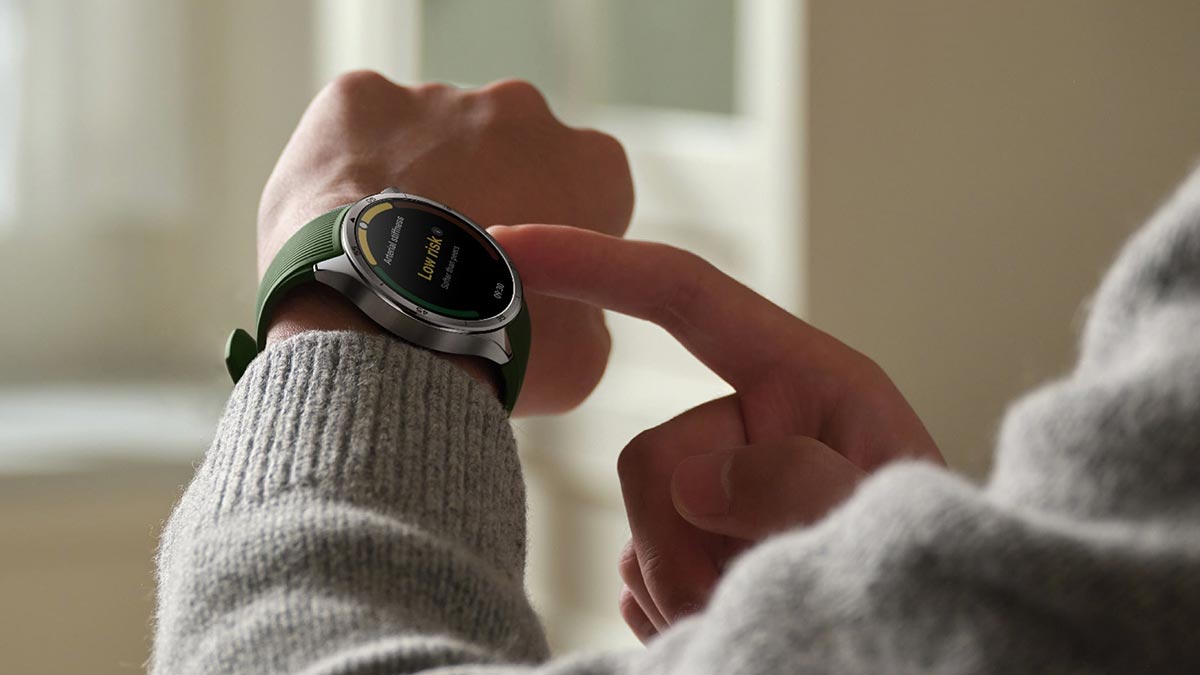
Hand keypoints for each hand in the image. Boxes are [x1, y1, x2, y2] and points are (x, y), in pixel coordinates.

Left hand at [258, 72, 633, 414]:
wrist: (391, 329)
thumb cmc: (493, 346)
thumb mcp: (582, 355)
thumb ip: (586, 310)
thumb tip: (563, 311)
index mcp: (594, 165)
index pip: (583, 192)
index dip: (549, 237)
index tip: (515, 277)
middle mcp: (523, 109)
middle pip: (504, 154)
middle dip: (484, 196)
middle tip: (447, 270)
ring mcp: (439, 96)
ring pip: (428, 140)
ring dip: (417, 183)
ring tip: (387, 259)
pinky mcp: (360, 96)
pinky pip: (355, 129)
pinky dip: (348, 168)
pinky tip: (343, 226)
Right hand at [496, 224, 943, 641]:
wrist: (927, 632)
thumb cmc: (934, 561)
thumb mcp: (889, 506)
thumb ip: (801, 479)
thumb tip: (695, 479)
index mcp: (799, 379)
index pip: (682, 295)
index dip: (592, 261)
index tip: (508, 243)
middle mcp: (746, 427)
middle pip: (647, 459)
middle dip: (688, 545)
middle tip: (754, 594)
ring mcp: (711, 495)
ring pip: (636, 531)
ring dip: (690, 589)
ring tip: (765, 608)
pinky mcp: (691, 552)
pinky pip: (636, 577)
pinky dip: (677, 611)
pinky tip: (733, 617)